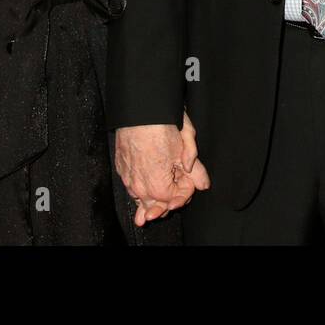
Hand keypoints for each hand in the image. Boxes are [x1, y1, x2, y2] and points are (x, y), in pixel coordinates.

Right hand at [115, 111, 210, 225]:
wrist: (139, 111)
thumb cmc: (161, 126)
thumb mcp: (186, 147)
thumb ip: (195, 170)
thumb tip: (203, 184)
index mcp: (158, 185)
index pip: (174, 200)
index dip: (185, 191)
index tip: (189, 180)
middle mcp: (140, 186)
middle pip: (155, 206)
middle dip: (166, 204)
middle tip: (173, 203)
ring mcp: (128, 178)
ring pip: (140, 199)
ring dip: (149, 202)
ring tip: (152, 213)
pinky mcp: (121, 168)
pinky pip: (131, 187)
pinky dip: (139, 190)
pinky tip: (143, 191)